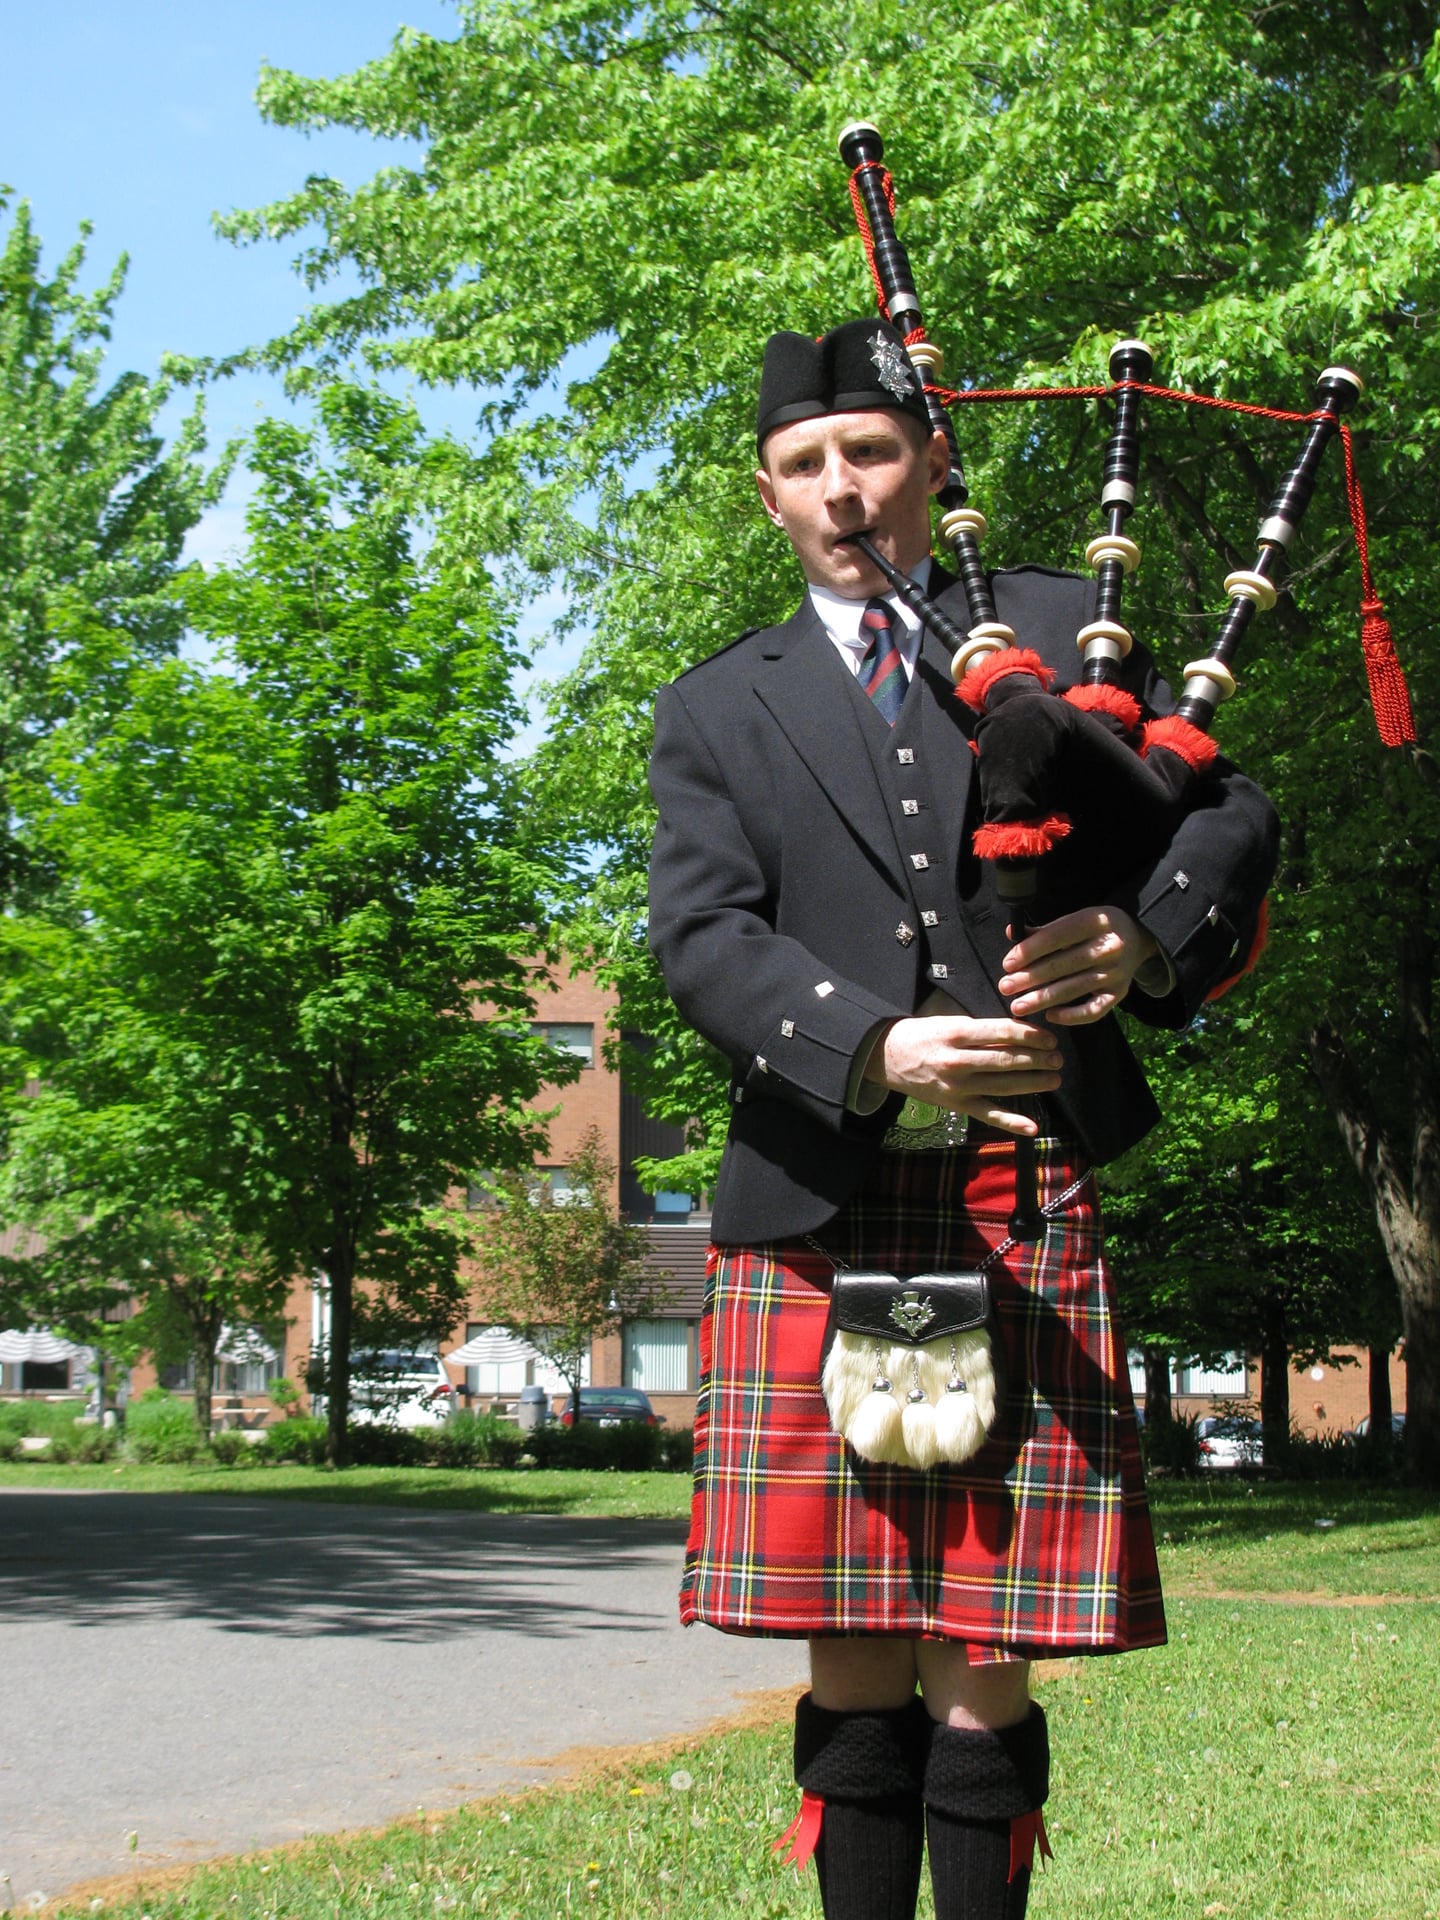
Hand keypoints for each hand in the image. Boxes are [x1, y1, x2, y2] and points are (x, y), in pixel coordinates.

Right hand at [862, 1014, 1063, 1135]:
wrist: (885, 1057)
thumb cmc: (922, 1034)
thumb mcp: (949, 1022)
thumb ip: (981, 1029)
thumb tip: (1020, 1032)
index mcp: (956, 1034)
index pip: (1002, 1033)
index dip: (1030, 1035)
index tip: (1049, 1037)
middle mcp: (957, 1061)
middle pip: (1006, 1060)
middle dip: (1037, 1059)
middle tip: (1058, 1058)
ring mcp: (956, 1086)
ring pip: (1003, 1086)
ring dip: (1033, 1084)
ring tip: (1054, 1079)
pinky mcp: (955, 1105)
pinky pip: (987, 1115)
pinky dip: (1011, 1123)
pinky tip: (1033, 1127)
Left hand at [998, 906, 1160, 1025]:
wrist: (1136, 936)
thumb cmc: (1094, 929)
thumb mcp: (1074, 920)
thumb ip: (1044, 930)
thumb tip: (1011, 933)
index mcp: (1095, 921)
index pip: (1056, 937)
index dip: (1029, 951)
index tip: (1007, 964)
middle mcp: (1108, 946)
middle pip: (1062, 965)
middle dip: (1030, 978)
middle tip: (1005, 987)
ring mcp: (1116, 972)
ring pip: (1073, 989)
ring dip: (1042, 1000)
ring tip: (1018, 1006)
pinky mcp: (1119, 993)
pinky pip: (1094, 1010)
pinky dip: (1072, 1016)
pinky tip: (1050, 1016)